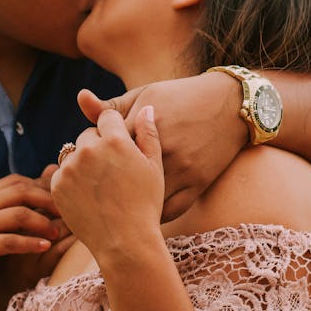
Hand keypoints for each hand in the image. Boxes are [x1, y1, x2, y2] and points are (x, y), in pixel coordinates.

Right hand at [0, 174, 61, 291]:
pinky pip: (10, 241)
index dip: (39, 186)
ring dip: (43, 222)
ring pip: (18, 214)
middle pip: (21, 192)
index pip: (16, 181)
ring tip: (58, 232)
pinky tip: (44, 246)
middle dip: (47, 199)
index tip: (58, 197)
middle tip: (66, 211)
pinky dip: (30, 243)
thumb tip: (21, 193)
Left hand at [51, 106, 163, 261]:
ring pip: (74, 153)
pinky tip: (89, 195)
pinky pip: (63, 172)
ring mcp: (71, 168)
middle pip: (88, 135)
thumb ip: (149, 134)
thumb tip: (146, 109)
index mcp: (115, 140)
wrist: (125, 242)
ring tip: (101, 186)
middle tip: (112, 171)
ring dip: (83, 162)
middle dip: (98, 146)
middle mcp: (89, 149)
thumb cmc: (146, 204)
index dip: (114, 131)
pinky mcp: (58, 185)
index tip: (120, 146)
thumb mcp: (155, 167)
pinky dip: (72, 180)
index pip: (107, 117)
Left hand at [78, 72, 246, 218]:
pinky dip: (153, 216)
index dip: (95, 156)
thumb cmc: (182, 97)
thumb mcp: (145, 95)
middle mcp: (163, 149)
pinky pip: (170, 211)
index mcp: (144, 125)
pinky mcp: (198, 184)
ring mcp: (182, 169)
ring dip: (127, 205)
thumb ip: (112, 105)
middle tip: (100, 185)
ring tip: (115, 203)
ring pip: (144, 199)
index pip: (105, 147)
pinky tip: (141, 213)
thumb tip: (80, 97)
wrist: (230, 105)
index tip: (93, 160)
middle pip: (121, 176)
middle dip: (106, 182)